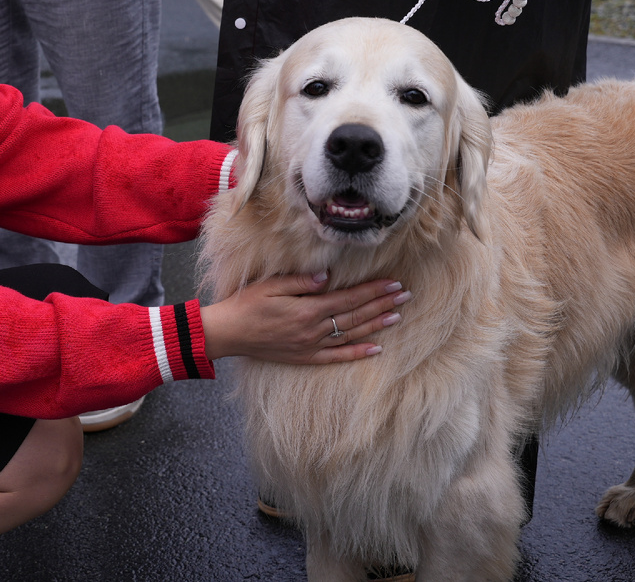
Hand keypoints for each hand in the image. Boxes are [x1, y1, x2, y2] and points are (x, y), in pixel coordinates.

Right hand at [200, 273, 408, 362]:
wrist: (229, 334)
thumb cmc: (246, 305)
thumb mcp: (271, 285)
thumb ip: (301, 281)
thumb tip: (328, 276)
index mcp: (308, 309)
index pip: (349, 298)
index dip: (373, 291)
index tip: (393, 283)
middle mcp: (314, 329)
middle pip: (356, 315)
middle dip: (382, 304)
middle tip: (406, 296)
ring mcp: (311, 345)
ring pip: (352, 334)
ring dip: (376, 325)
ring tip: (398, 316)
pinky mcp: (306, 357)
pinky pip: (337, 356)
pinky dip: (358, 353)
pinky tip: (376, 349)